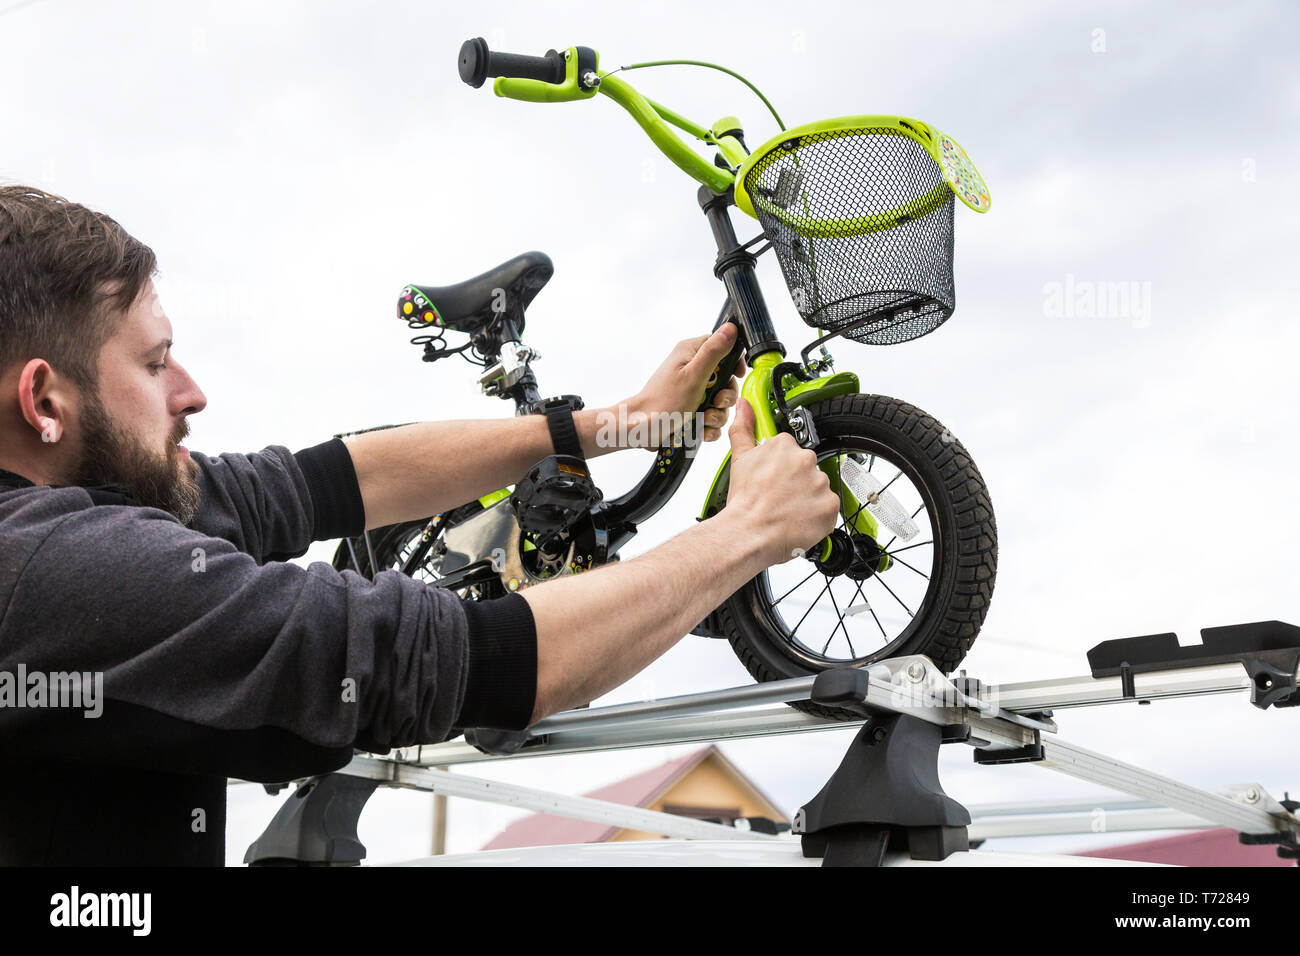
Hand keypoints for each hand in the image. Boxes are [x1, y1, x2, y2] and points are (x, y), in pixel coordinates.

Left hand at [618, 323, 745, 448]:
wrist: (642, 429)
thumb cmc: (663, 402)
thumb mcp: (694, 375)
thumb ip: (713, 352)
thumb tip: (731, 328)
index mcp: (691, 352)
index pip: (723, 346)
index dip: (733, 362)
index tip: (736, 375)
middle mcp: (692, 368)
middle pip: (726, 378)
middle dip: (725, 396)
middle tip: (715, 402)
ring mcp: (692, 390)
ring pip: (720, 401)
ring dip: (717, 414)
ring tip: (704, 420)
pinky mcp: (692, 408)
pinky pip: (711, 417)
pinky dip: (709, 426)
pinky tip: (702, 430)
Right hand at [723, 397, 839, 566]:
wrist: (749, 533)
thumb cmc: (744, 503)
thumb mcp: (739, 459)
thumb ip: (744, 428)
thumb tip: (743, 405)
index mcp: (785, 445)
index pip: (790, 451)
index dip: (780, 469)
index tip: (772, 480)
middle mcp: (806, 460)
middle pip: (806, 470)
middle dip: (795, 483)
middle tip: (778, 498)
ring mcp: (820, 483)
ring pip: (818, 489)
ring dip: (807, 500)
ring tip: (787, 512)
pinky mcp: (831, 505)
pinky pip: (829, 508)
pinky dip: (817, 516)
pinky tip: (799, 520)